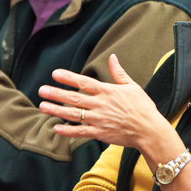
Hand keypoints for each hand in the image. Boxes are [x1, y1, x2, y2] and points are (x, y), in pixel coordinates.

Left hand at [38, 54, 170, 149]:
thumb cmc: (143, 107)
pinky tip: (55, 128)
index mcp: (108, 92)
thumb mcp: (133, 86)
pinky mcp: (100, 133)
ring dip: (56, 110)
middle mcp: (100, 105)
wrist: (149, 130)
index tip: (55, 74)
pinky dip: (67, 131)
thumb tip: (113, 57)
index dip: (68, 78)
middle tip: (41, 90)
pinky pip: (80, 132)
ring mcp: (99, 120)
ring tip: (42, 106)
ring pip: (73, 115)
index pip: (84, 83)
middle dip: (56, 94)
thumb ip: (119, 73)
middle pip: (74, 98)